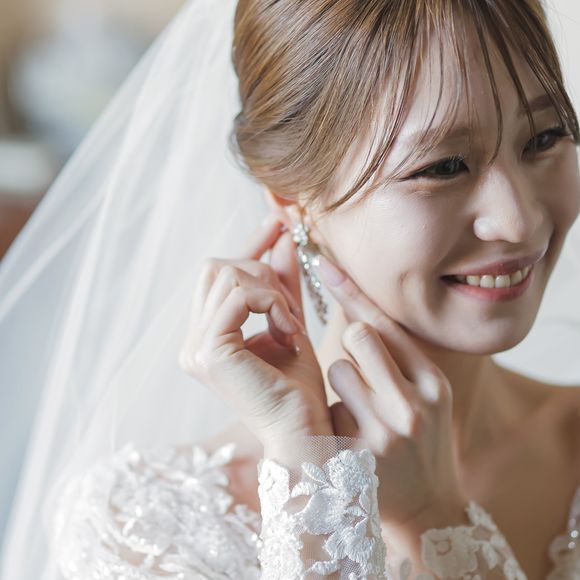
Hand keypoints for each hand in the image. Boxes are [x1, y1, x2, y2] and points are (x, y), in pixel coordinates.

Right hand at [178, 215, 332, 447]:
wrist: (306, 432)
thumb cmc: (299, 387)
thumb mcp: (290, 322)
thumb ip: (281, 282)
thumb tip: (282, 235)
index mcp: (206, 338)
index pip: (217, 274)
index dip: (247, 245)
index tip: (277, 224)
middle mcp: (192, 342)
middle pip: (216, 267)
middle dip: (261, 271)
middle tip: (293, 304)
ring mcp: (195, 348)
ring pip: (226, 274)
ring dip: (269, 289)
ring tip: (292, 322)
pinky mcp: (209, 352)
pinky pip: (239, 295)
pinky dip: (271, 303)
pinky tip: (289, 330)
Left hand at [312, 254, 466, 529]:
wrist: (427, 507)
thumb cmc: (422, 439)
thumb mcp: (428, 396)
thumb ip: (399, 356)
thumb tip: (357, 310)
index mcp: (433, 382)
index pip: (386, 323)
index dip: (351, 290)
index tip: (321, 260)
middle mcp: (413, 403)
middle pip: (360, 335)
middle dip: (352, 341)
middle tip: (363, 365)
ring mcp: (384, 431)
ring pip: (337, 368)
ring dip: (341, 380)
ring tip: (360, 409)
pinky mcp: (356, 454)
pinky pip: (328, 406)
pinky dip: (335, 413)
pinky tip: (352, 436)